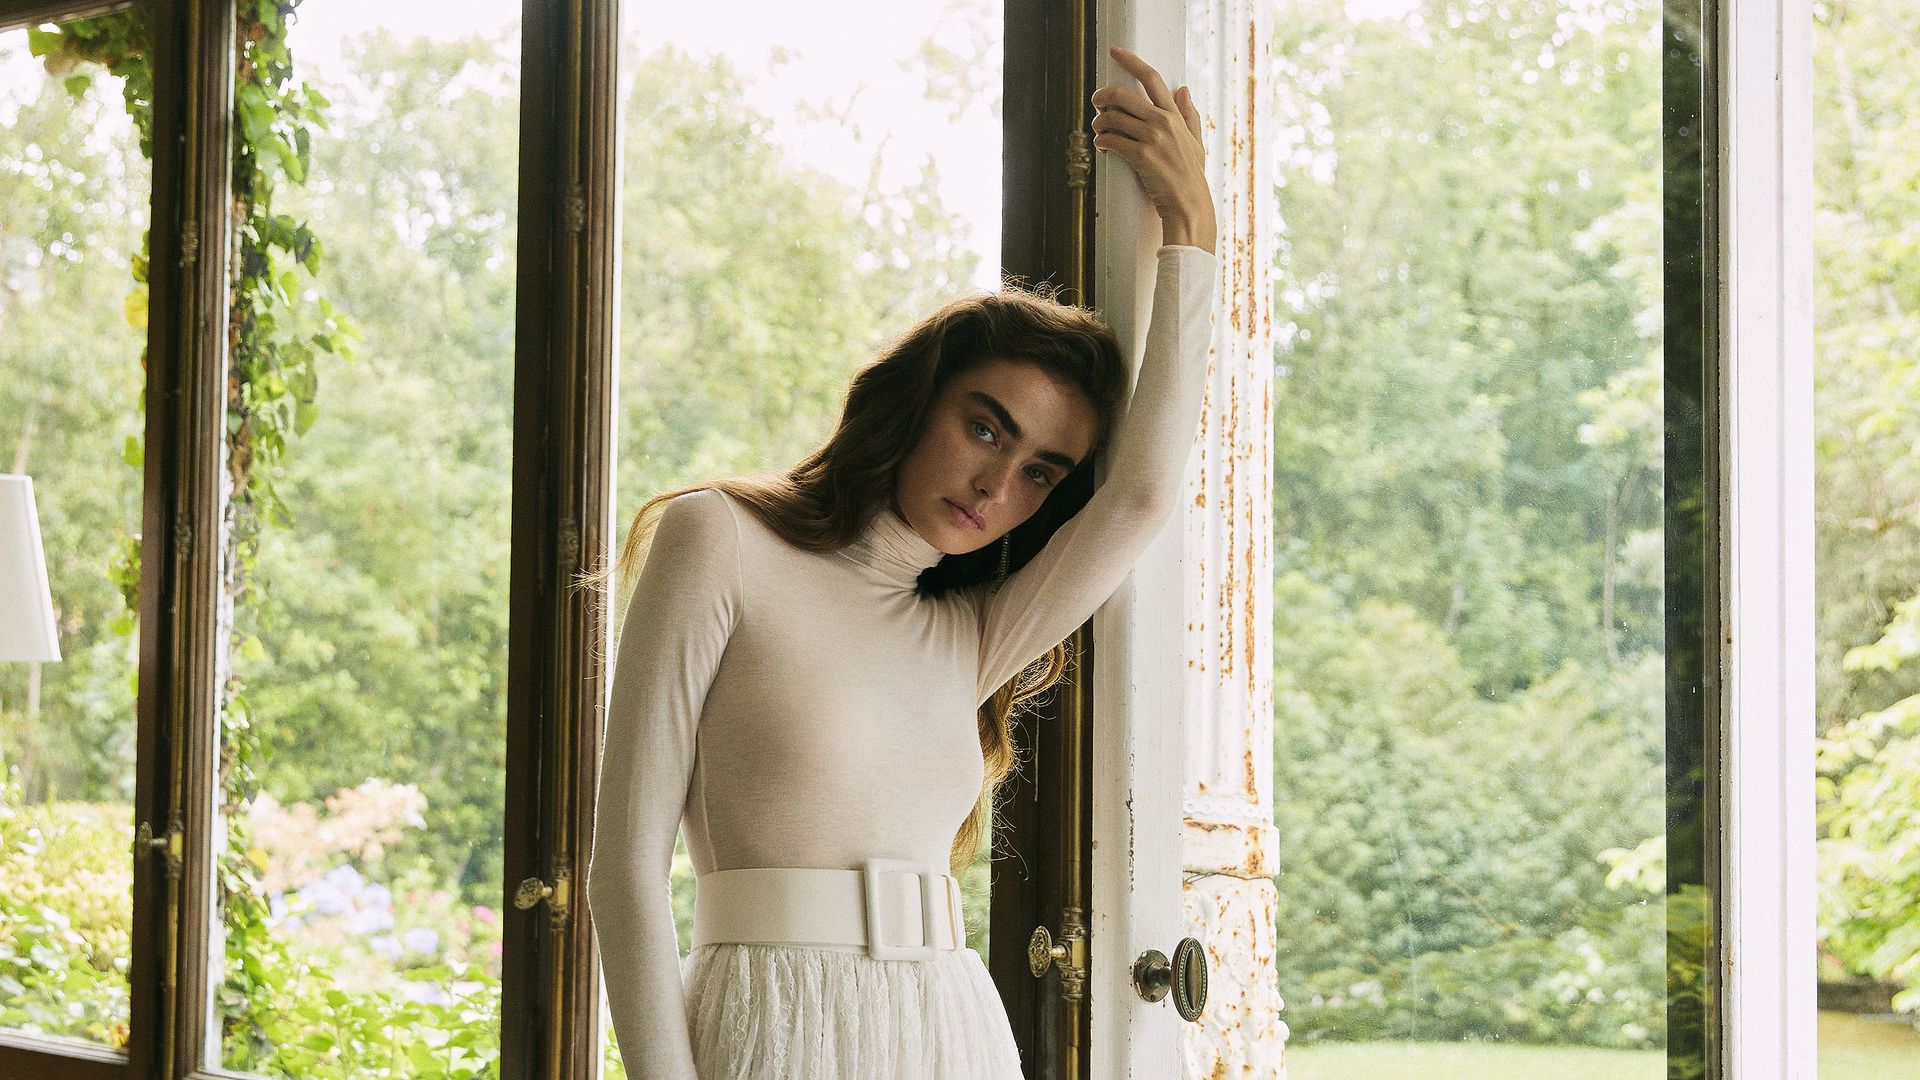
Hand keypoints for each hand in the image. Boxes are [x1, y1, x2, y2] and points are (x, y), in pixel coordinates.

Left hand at [1090, 45, 1216, 252]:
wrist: (1189, 203)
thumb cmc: (1190, 176)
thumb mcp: (1196, 141)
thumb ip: (1189, 115)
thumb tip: (1183, 89)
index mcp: (1174, 115)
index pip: (1152, 78)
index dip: (1131, 61)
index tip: (1115, 52)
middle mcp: (1162, 121)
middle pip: (1122, 95)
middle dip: (1102, 96)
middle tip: (1096, 103)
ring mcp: (1152, 138)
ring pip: (1111, 118)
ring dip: (1098, 123)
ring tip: (1099, 130)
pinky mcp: (1141, 155)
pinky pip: (1110, 140)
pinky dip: (1101, 142)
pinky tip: (1102, 146)